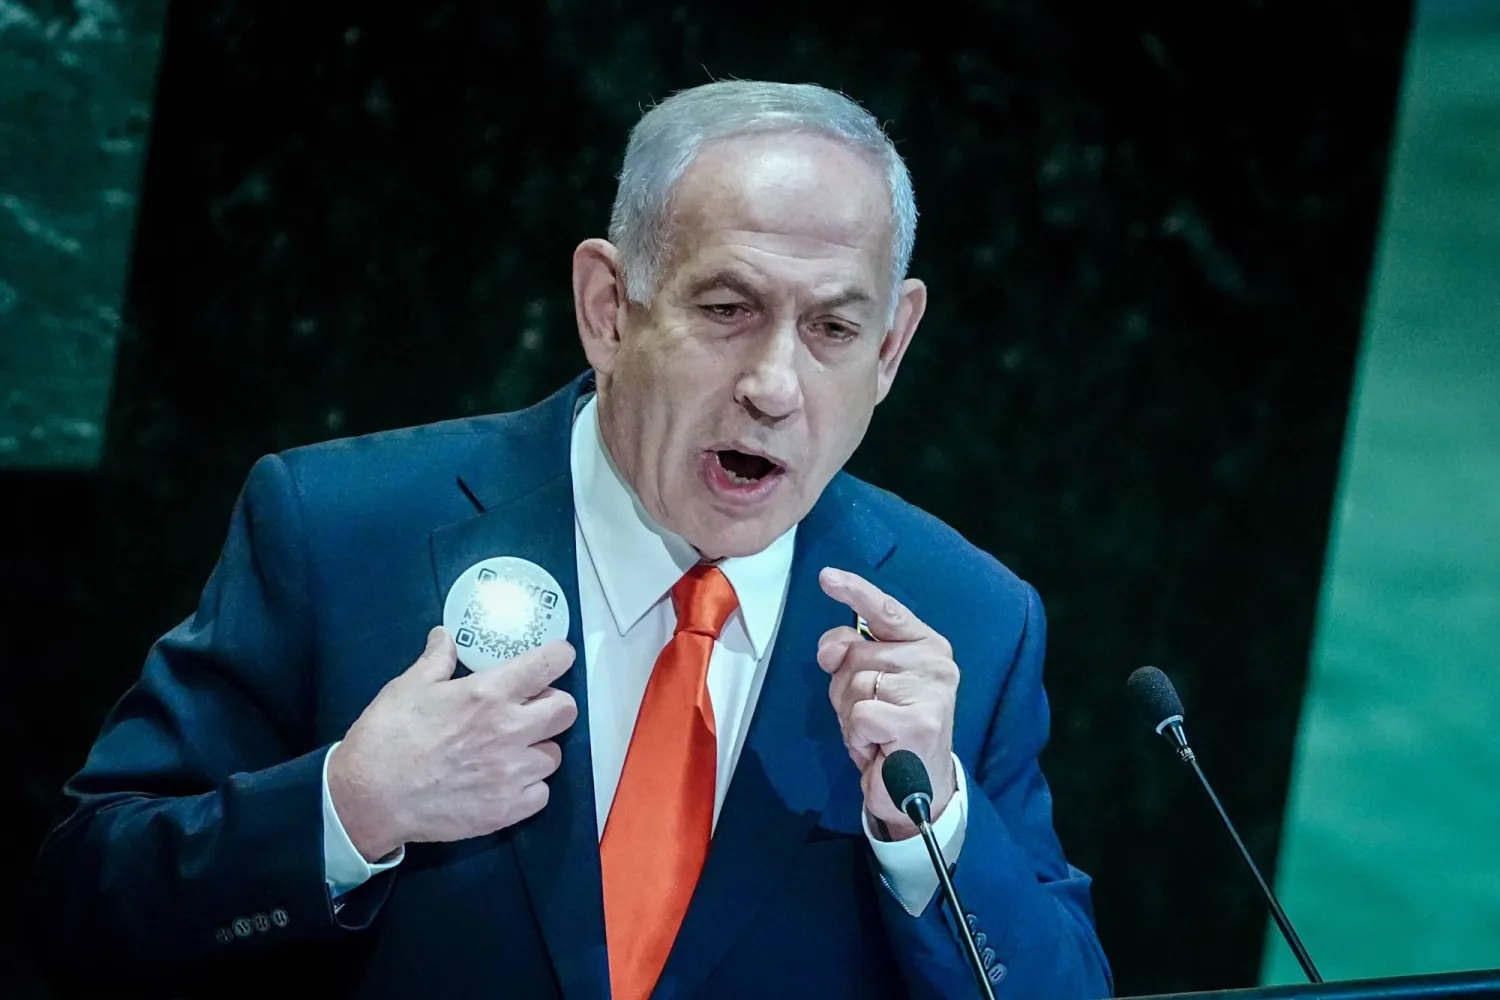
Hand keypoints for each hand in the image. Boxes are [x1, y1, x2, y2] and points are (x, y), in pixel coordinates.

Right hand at [328, 626, 577, 860]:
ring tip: (512, 749)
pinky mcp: (506, 810)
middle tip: (531, 708)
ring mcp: (511, 774)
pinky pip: (541, 793)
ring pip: (554, 755)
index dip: (558, 657)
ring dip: (538, 748)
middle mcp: (509, 731)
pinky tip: (506, 781)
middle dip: (553, 704)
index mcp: (488, 694)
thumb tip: (446, 635)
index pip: (549, 665)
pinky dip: (529, 786)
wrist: (368, 799)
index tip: (555, 658)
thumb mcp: (408, 686)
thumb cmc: (387, 736)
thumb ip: (437, 659)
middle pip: (566, 710)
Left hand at [816, 568, 957, 840]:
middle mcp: (934, 662)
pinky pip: (860, 715)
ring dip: (851, 715)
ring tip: (876, 732)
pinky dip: (857, 737)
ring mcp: (930, 691)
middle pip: (855, 653)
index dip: (854, 591)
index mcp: (926, 645)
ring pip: (854, 684)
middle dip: (845, 687)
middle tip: (869, 714)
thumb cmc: (890, 729)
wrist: (917, 790)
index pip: (885, 611)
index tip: (826, 576)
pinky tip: (879, 748)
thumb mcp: (866, 684)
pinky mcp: (920, 722)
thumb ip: (850, 655)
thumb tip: (831, 648)